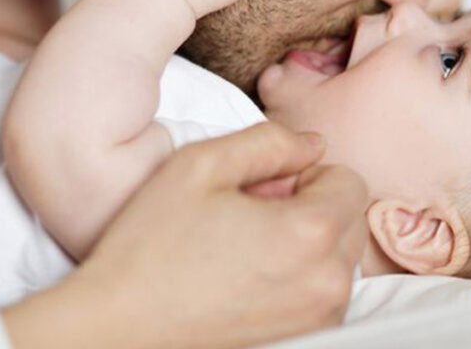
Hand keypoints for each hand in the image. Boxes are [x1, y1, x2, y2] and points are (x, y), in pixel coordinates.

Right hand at [3, 123, 369, 348]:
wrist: (119, 325)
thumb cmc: (153, 245)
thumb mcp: (201, 164)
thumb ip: (270, 141)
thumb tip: (313, 144)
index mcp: (311, 231)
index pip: (350, 179)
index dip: (304, 173)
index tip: (262, 187)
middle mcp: (329, 280)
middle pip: (350, 217)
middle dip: (312, 206)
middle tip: (251, 214)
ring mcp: (321, 317)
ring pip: (340, 254)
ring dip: (308, 242)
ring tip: (247, 245)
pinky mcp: (307, 337)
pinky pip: (325, 289)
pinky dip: (301, 275)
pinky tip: (250, 274)